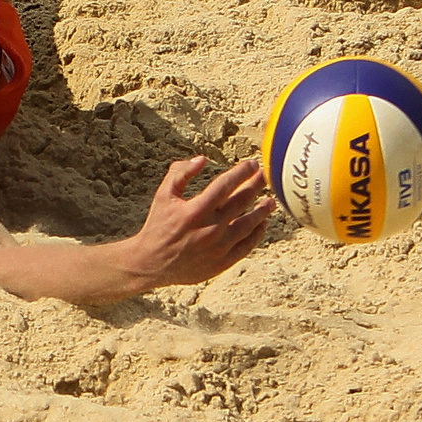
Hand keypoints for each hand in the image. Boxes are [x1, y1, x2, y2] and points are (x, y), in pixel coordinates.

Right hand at [124, 156, 275, 289]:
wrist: (151, 263)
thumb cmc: (158, 225)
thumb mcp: (163, 195)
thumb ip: (180, 173)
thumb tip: (202, 159)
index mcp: (195, 210)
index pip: (225, 185)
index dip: (241, 173)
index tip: (252, 164)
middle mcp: (210, 228)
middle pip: (241, 202)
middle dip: (255, 186)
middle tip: (265, 176)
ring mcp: (218, 247)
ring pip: (249, 225)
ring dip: (262, 211)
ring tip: (271, 200)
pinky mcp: (222, 262)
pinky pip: (246, 245)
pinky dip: (256, 233)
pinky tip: (262, 224)